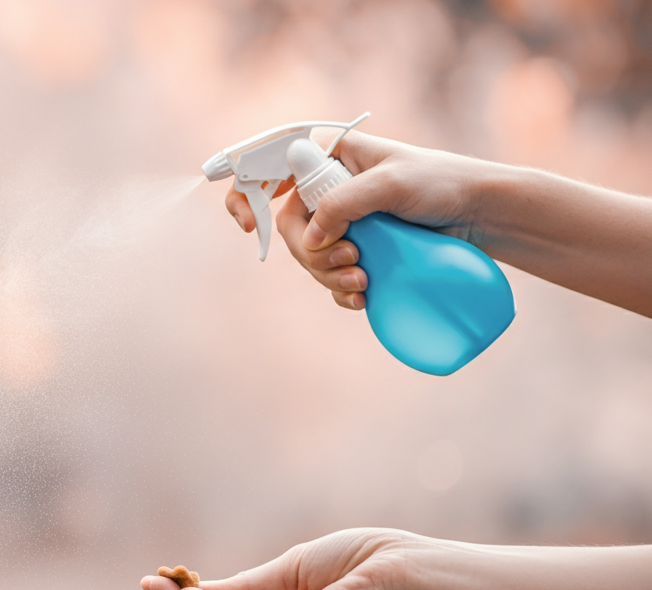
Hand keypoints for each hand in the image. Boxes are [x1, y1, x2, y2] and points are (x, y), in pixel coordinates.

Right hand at [224, 131, 486, 310]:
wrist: (481, 214)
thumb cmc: (440, 184)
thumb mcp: (390, 186)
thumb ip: (343, 205)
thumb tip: (308, 240)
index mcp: (327, 155)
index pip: (267, 168)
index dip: (246, 195)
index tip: (245, 225)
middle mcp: (327, 185)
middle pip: (286, 226)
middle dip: (311, 252)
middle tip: (351, 259)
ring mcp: (341, 219)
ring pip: (308, 255)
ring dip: (328, 274)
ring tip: (364, 280)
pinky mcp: (357, 247)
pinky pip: (329, 273)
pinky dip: (340, 289)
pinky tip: (362, 297)